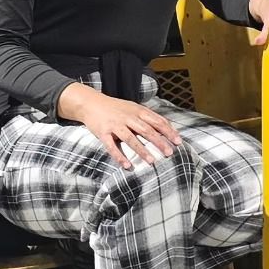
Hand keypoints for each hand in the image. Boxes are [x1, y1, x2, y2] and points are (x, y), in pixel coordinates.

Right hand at [57, 83, 180, 167]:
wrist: (91, 103)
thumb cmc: (115, 108)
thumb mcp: (133, 108)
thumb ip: (147, 117)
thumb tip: (166, 127)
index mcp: (137, 111)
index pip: (156, 121)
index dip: (168, 131)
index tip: (178, 142)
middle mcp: (127, 117)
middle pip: (146, 130)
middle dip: (159, 142)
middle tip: (169, 153)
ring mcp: (115, 125)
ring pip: (130, 138)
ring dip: (141, 150)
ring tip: (151, 161)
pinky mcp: (103, 133)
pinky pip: (111, 146)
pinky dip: (119, 157)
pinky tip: (127, 166)